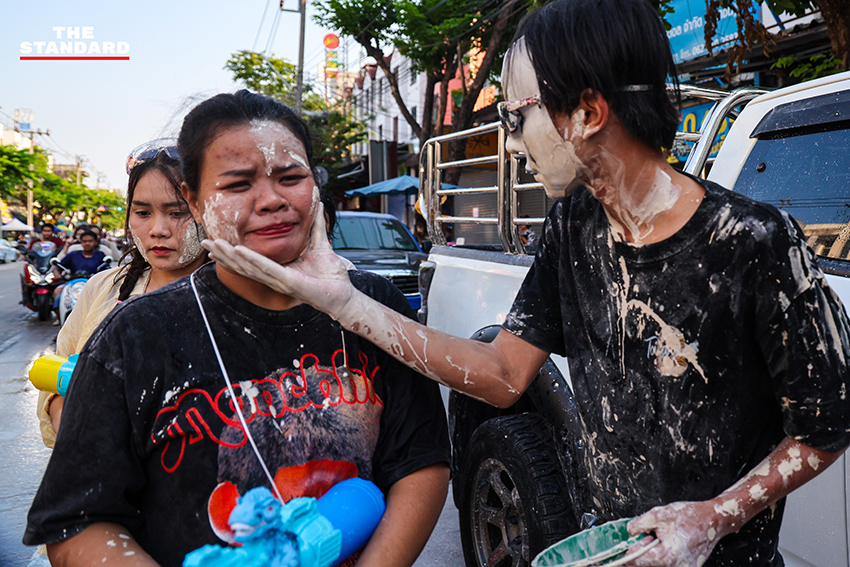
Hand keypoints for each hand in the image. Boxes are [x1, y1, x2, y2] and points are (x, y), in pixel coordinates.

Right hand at [202, 203, 357, 320]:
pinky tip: (239, 251)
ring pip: (249, 267)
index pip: (249, 261)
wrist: (344, 295)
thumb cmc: (332, 276)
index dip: (231, 255)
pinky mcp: (289, 282)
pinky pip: (267, 269)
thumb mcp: (320, 245)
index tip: (215, 245)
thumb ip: (316, 225)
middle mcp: (274, 277)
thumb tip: (317, 204)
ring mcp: (280, 281)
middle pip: (242, 265)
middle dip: (222, 254)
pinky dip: (253, 260)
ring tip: (213, 245)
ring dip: (230, 256)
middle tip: (204, 243)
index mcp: (278, 269)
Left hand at [625, 500, 724, 566]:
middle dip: (642, 553)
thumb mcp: (658, 514)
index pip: (637, 563)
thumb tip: (630, 532)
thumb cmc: (689, 517)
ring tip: (661, 540)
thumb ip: (639, 524)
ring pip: (657, 566)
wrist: (713, 520)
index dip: (631, 552)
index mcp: (666, 556)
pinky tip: (669, 545)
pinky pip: (668, 565)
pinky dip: (664, 557)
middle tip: (649, 538)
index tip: (631, 544)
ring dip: (653, 556)